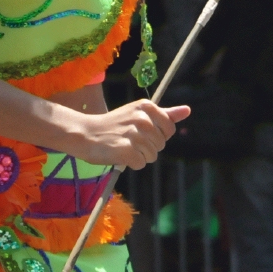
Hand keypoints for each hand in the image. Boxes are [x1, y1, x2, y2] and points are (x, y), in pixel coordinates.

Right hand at [72, 101, 190, 168]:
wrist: (85, 133)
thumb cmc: (114, 125)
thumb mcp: (139, 114)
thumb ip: (165, 114)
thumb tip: (187, 110)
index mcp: (147, 107)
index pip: (169, 130)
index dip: (157, 136)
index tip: (141, 132)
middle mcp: (142, 118)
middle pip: (161, 145)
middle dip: (147, 147)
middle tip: (129, 140)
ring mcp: (134, 135)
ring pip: (152, 156)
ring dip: (139, 156)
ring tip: (123, 146)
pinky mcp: (126, 150)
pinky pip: (140, 164)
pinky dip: (131, 163)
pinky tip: (119, 154)